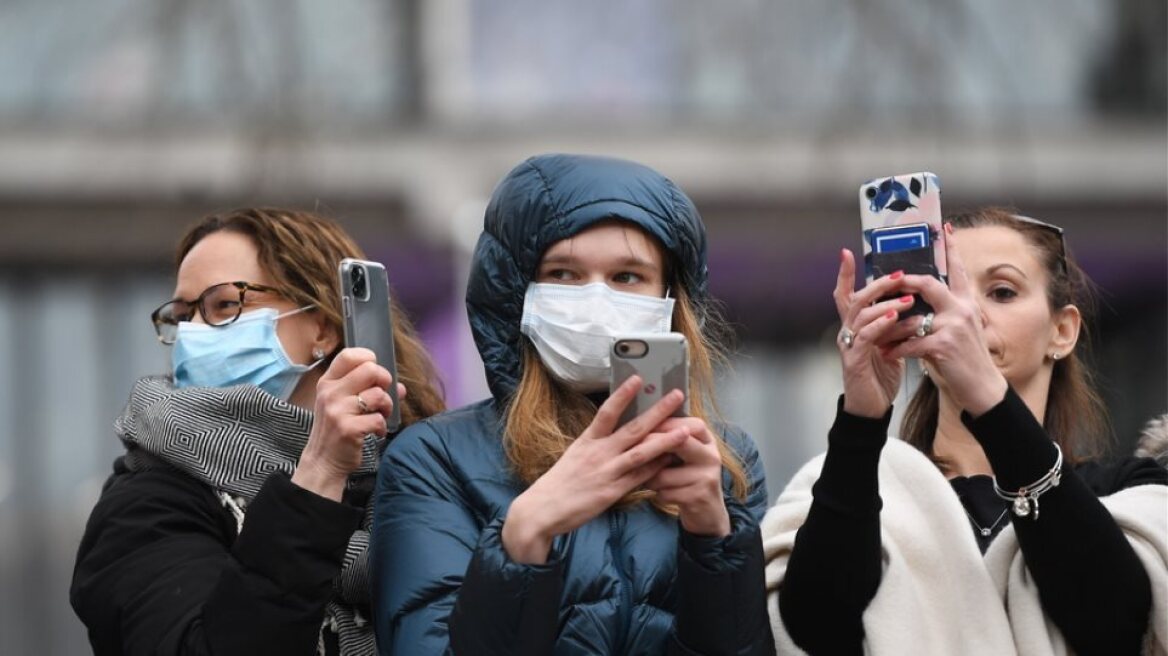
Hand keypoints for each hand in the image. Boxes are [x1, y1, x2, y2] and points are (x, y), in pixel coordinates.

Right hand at [292, 347, 405, 500]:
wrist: (322, 461)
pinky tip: (375, 432)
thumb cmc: (336, 429)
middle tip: (381, 397)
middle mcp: (330, 393)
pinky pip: (378, 419)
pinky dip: (382, 427)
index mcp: (328, 382)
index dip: (369, 359)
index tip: (374, 375)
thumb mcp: (343, 404)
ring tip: (379, 416)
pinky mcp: (348, 429)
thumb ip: (368, 389)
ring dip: (386, 407)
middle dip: (384, 382)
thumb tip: (400, 387)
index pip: (349, 355)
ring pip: (378, 395)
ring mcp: (338, 410)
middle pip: (370, 370)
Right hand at [502, 376, 688, 563]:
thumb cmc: (560, 482)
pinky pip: (639, 478)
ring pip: (641, 452)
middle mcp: (598, 453)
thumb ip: (596, 443)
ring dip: (665, 440)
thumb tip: (617, 429)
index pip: (607, 411)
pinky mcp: (612, 492)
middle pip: (633, 428)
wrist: (542, 510)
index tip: (637, 378)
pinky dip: (656, 468)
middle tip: (677, 395)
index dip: (623, 394)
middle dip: (657, 411)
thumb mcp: (575, 455)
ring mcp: (607, 472)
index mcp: (587, 440)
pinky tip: (672, 461)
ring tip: (685, 430)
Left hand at [642, 417, 729, 536]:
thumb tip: (641, 425)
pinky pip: (665, 492)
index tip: (644, 427)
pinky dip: (657, 494)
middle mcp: (711, 456)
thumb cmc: (688, 478)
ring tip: (650, 480)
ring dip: (650, 478)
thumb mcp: (686, 455)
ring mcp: (707, 477)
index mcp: (708, 441)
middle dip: (652, 446)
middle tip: (633, 451)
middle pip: (679, 442)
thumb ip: (672, 440)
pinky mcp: (698, 497)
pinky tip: (661, 495)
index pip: (689, 424)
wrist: (708, 513)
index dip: (666, 424)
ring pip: (664, 473)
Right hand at [833, 248, 913, 417]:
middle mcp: (848, 332)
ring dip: (884, 304)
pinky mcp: (853, 360)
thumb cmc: (880, 374)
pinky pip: (865, 338)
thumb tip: (912, 301)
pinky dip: (879, 326)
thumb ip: (894, 324)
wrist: (872, 407)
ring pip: (860, 316)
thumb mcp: (890, 343)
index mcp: (856, 326)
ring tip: (906, 299)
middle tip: (899, 275)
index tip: (847, 253)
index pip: (846, 295)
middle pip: (855, 299)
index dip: (844, 274)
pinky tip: (894, 319)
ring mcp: (848, 345)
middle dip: (877, 285)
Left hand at [881, 226, 1007, 415]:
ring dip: (890, 326)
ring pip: (912, 316)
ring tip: (876, 330)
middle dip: (903, 282)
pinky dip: (895, 349)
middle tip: (887, 281)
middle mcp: (962, 309)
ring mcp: (953, 326)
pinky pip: (910, 342)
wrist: (983, 388)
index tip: (944, 227)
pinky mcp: (944, 345)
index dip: (951, 248)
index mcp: (966, 302)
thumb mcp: (961, 330)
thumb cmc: (967, 359)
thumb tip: (919, 301)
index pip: (957, 270)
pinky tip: (886, 354)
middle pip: (928, 284)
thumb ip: (945, 312)